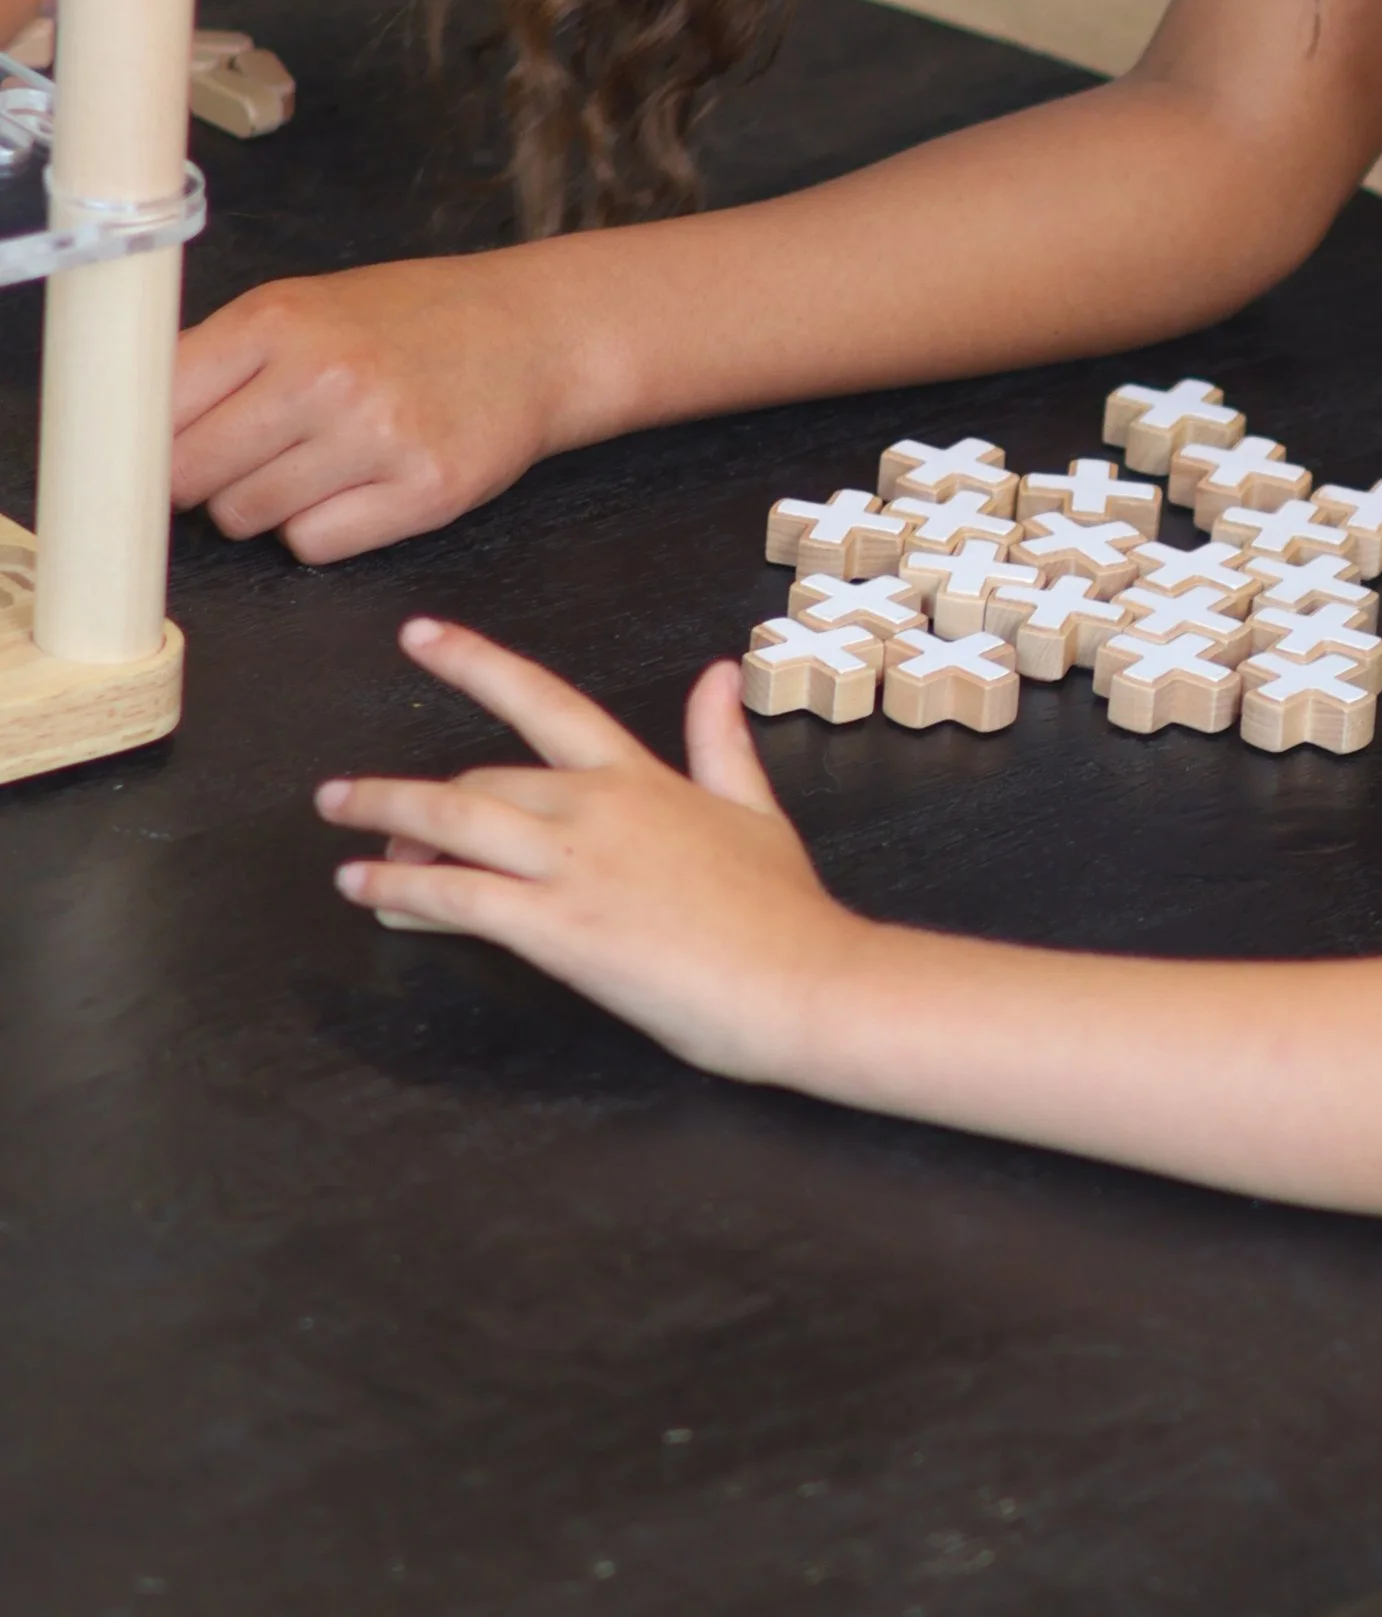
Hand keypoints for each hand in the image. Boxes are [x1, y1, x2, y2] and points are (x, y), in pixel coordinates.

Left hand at [173, 254, 574, 560]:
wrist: (531, 335)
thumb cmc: (409, 322)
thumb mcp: (307, 306)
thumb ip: (223, 358)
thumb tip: (131, 434)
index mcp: (280, 318)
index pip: (157, 406)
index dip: (144, 443)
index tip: (145, 459)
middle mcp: (325, 374)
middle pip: (191, 475)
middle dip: (200, 481)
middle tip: (236, 462)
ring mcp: (377, 436)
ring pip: (248, 517)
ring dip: (261, 506)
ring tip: (309, 465)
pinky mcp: (423, 492)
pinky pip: (313, 545)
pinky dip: (317, 530)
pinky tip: (351, 488)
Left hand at [319, 620, 853, 1082]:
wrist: (806, 981)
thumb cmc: (784, 910)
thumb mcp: (755, 809)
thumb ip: (720, 742)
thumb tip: (717, 672)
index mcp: (639, 777)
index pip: (543, 700)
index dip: (474, 663)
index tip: (418, 635)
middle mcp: (596, 807)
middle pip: (481, 782)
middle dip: (414, 795)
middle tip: (364, 809)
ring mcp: (574, 866)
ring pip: (454, 824)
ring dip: (385, 822)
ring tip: (340, 828)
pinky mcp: (558, 928)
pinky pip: (457, 896)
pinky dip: (401, 888)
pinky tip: (366, 889)